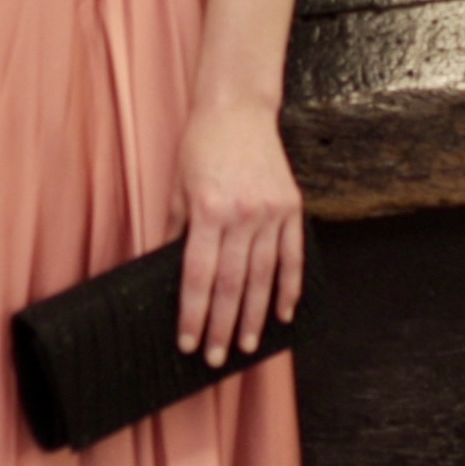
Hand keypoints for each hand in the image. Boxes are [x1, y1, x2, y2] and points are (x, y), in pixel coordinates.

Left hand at [172, 102, 303, 365]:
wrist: (238, 108)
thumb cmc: (201, 145)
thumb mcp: (177, 187)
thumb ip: (176, 231)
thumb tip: (171, 273)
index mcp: (209, 211)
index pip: (198, 276)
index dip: (193, 314)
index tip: (188, 342)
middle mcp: (242, 216)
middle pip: (231, 284)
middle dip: (222, 326)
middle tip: (215, 358)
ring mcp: (271, 212)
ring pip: (263, 276)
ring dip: (255, 316)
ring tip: (246, 346)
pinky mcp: (291, 207)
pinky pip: (292, 256)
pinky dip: (290, 287)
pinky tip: (285, 313)